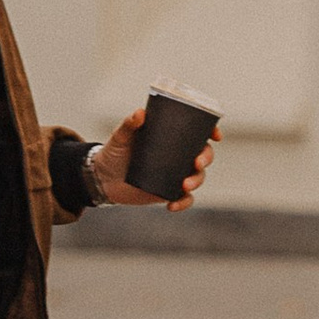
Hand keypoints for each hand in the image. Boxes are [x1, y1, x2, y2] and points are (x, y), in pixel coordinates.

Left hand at [92, 105, 218, 206]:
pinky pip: (184, 199)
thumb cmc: (114, 152)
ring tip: (184, 185)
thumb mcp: (120, 137)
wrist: (102, 178)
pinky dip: (183, 203)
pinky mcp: (167, 192)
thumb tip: (140, 113)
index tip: (215, 135)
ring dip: (197, 181)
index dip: (210, 132)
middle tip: (197, 162)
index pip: (197, 133)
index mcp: (170, 137)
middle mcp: (177, 155)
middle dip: (206, 158)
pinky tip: (172, 205)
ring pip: (197, 177)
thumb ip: (129, 125)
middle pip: (203, 155)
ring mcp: (174, 174)